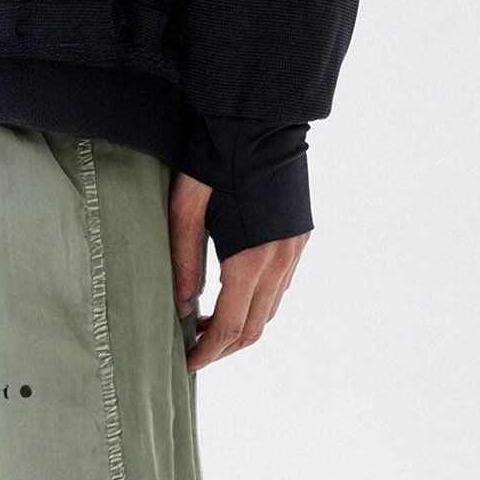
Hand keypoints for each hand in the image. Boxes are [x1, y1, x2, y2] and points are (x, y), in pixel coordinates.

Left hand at [168, 173, 308, 372]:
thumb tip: (180, 305)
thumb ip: (181, 261)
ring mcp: (294, 251)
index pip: (230, 327)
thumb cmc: (216, 156)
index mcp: (251, 260)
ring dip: (240, 328)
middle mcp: (279, 263)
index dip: (208, 352)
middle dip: (224, 349)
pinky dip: (255, 306)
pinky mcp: (299, 239)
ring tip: (207, 324)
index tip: (187, 363)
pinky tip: (231, 296)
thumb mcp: (185, 209)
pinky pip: (279, 289)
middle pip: (254, 329)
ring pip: (269, 313)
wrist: (262, 115)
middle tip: (194, 351)